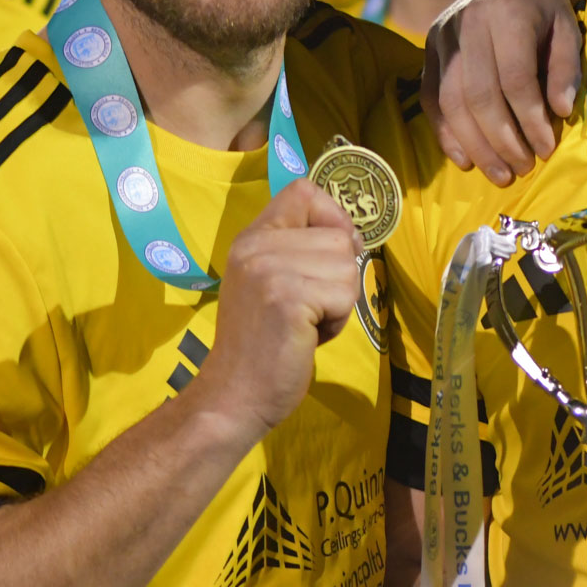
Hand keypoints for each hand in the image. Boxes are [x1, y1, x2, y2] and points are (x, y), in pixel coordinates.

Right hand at [189, 179, 361, 442]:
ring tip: (305, 323)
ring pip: (348, 267)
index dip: (331, 217)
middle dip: (339, 277)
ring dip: (339, 302)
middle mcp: (257, 246)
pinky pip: (345, 296)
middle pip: (339, 235)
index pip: (303, 190)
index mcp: (252, 238)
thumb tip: (352, 235)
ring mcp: (270, 270)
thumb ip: (299, 251)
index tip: (328, 253)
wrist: (234, 395)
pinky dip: (337, 322)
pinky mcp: (288, 298)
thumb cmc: (262, 344)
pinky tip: (307, 337)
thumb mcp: (271, 281)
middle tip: (307, 308)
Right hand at [421, 0, 586, 185]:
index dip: (530, 120)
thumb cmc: (548, 11)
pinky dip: (446, 134)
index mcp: (507, 12)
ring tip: (500, 174)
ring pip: (450, 101)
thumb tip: (558, 111)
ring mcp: (442, 35)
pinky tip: (466, 160)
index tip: (547, 150)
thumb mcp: (569, 31)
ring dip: (475, 145)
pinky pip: (430, 98)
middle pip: (478, 94)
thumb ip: (566, 69)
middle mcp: (468, 21)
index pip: (515, 78)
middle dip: (502, 140)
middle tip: (523, 169)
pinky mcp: (428, 48)